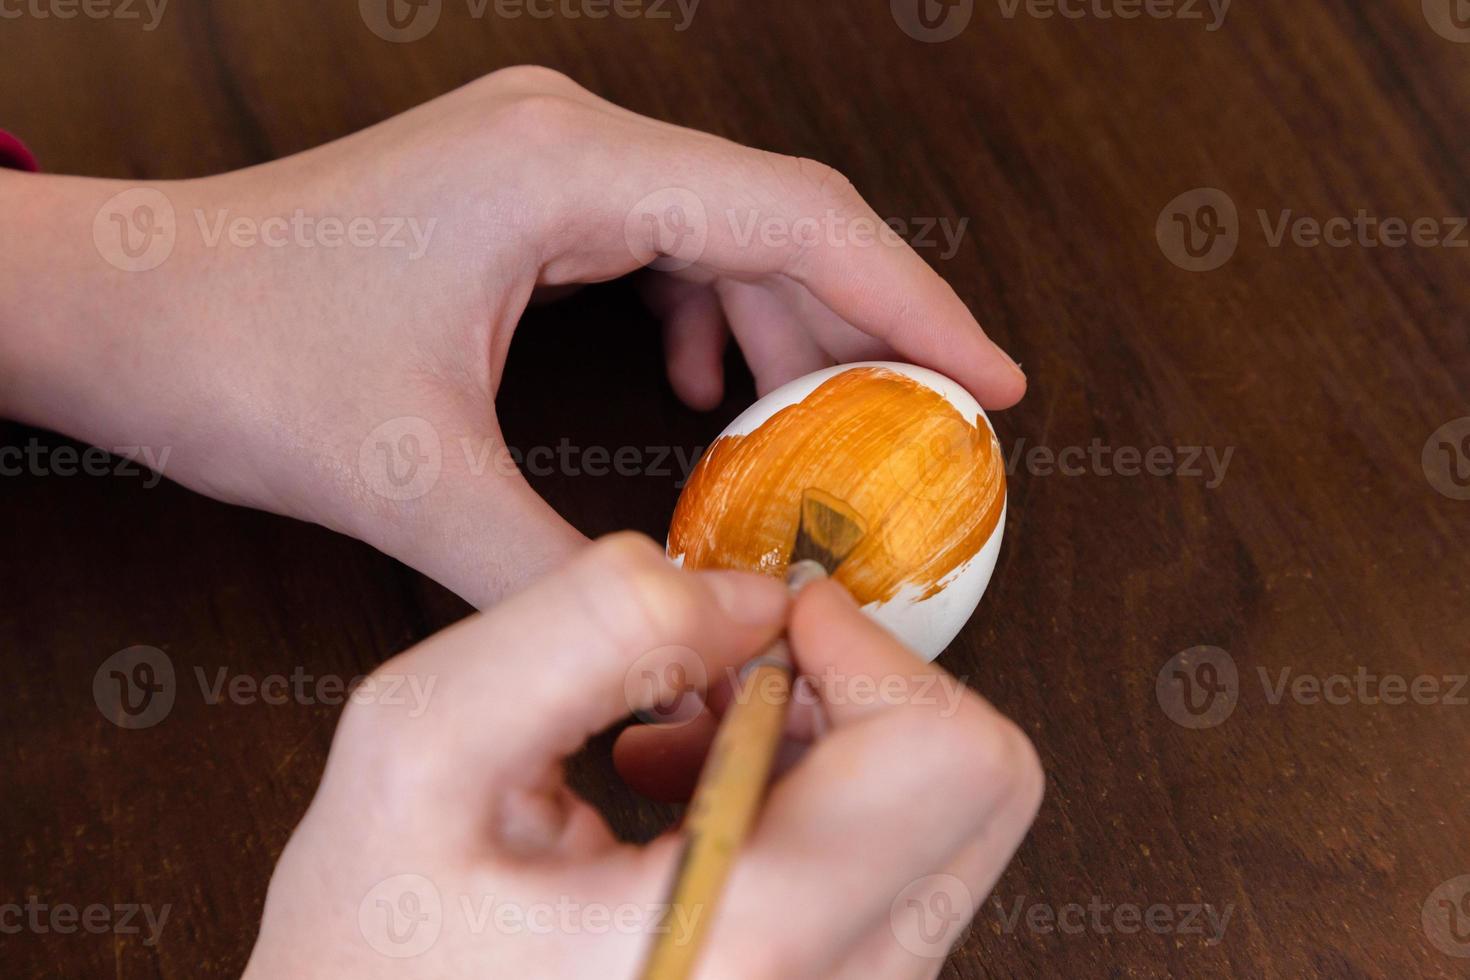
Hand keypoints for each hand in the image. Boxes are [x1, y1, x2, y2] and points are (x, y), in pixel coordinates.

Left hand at [0, 67, 1025, 605]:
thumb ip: (557, 568)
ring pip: (722, 232)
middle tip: (918, 433)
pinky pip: (660, 243)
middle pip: (776, 221)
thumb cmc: (235, 351)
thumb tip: (672, 631)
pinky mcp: (521, 194)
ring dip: (780, 332)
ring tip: (815, 438)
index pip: (796, 220)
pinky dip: (706, 318)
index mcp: (567, 173)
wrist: (117, 303)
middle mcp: (571, 140)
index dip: (913, 303)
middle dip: (859, 330)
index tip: (990, 379)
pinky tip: (701, 393)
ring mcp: (546, 158)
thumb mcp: (412, 481)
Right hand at [242, 534, 1041, 978]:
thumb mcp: (418, 746)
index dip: (861, 645)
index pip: (951, 755)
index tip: (753, 627)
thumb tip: (747, 597)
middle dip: (854, 690)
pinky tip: (680, 797)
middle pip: (978, 788)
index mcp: (743, 946)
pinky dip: (807, 801)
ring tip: (669, 743)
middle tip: (718, 678)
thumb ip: (595, 624)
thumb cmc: (366, 954)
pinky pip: (890, 876)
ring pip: (939, 828)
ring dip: (821, 744)